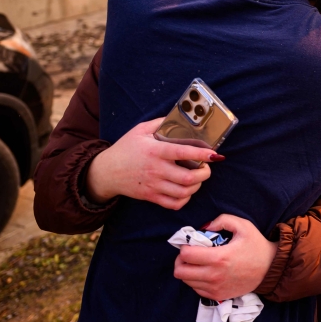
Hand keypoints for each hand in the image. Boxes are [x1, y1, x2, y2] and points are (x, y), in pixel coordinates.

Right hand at [85, 118, 219, 209]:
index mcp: (155, 151)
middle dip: (204, 174)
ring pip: (183, 192)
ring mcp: (154, 185)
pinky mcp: (151, 197)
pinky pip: (174, 204)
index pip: (182, 153)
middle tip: (206, 167)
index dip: (201, 154)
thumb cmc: (125, 149)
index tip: (214, 154)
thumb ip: (160, 123)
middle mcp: (156, 170)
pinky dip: (185, 199)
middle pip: (188, 178)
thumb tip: (180, 116)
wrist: (106, 172)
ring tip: (198, 178)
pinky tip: (186, 190)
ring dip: (196, 186)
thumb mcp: (140, 130)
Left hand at [173, 214, 278, 300]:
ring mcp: (215, 288)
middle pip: (180, 271)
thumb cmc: (255, 245)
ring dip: (188, 270)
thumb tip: (204, 227)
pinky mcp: (218, 295)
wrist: (270, 268)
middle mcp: (214, 276)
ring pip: (186, 281)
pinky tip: (206, 272)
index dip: (185, 246)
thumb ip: (222, 220)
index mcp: (219, 257)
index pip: (186, 255)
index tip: (191, 243)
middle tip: (190, 253)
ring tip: (198, 262)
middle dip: (181, 260)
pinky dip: (196, 280)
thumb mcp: (243, 226)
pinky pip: (195, 289)